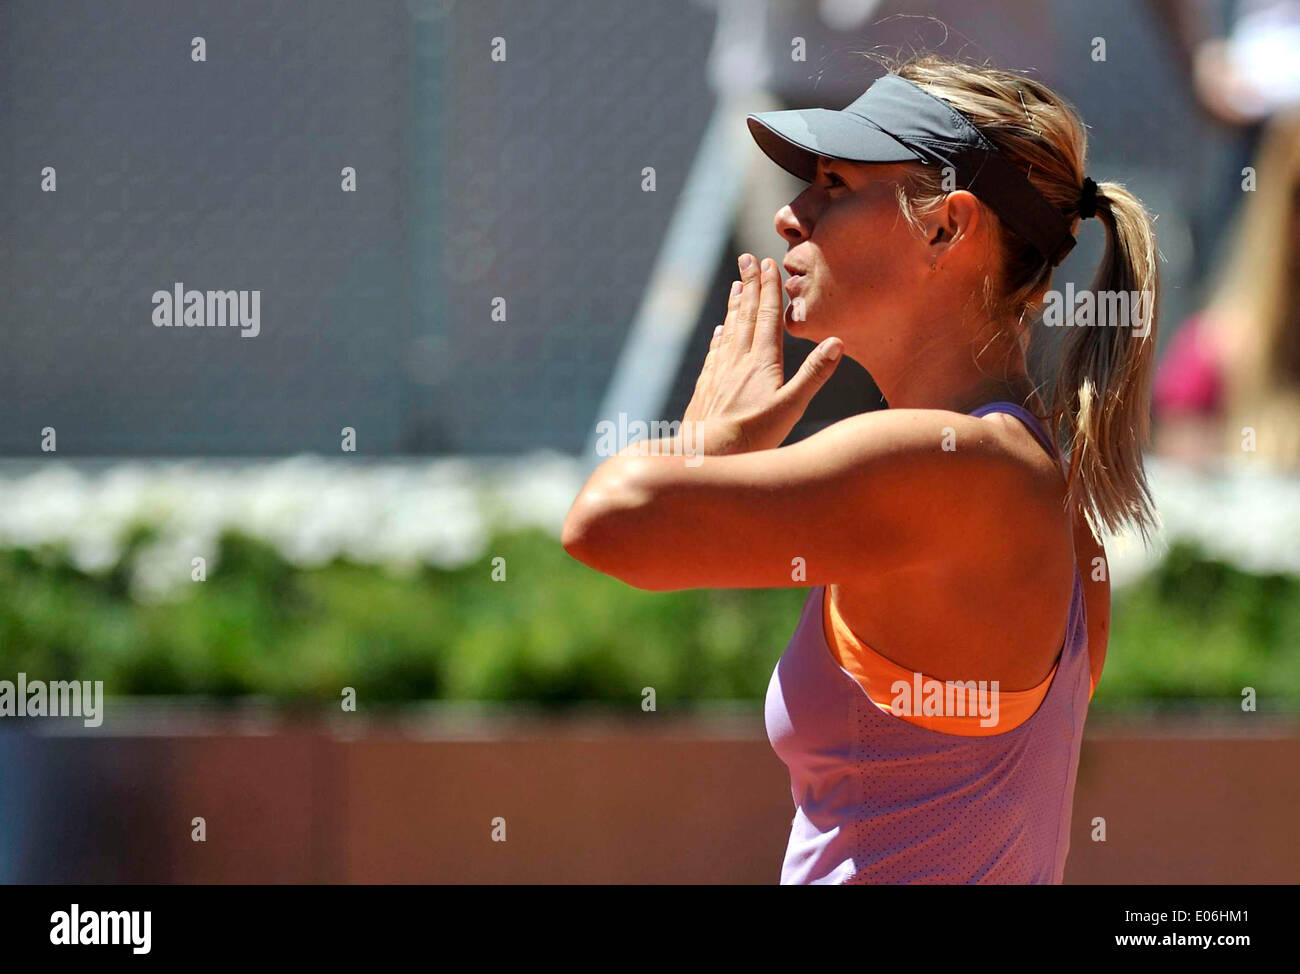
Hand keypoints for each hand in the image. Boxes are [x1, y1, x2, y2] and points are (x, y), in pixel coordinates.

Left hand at [680, 253, 842, 454]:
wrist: (705, 455)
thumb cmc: (753, 436)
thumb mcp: (792, 407)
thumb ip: (814, 374)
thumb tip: (836, 341)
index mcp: (762, 362)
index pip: (767, 316)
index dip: (768, 289)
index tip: (767, 263)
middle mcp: (738, 361)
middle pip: (745, 315)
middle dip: (750, 286)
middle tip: (747, 260)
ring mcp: (720, 373)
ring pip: (729, 331)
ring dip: (734, 306)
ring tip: (736, 285)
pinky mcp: (707, 388)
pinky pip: (715, 353)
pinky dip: (719, 337)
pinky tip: (719, 331)